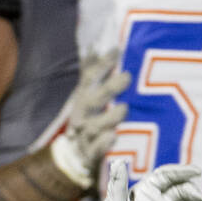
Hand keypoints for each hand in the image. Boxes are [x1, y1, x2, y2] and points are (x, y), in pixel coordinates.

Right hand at [36, 51, 130, 188]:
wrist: (73, 156)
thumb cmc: (87, 118)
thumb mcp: (87, 94)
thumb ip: (91, 71)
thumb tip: (95, 44)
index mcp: (82, 98)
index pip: (90, 79)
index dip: (102, 65)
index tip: (117, 50)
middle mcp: (81, 116)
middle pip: (92, 100)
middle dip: (108, 89)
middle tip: (127, 77)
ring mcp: (84, 136)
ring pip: (94, 126)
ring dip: (109, 117)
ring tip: (124, 108)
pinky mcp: (90, 155)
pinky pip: (95, 150)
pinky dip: (103, 144)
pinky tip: (113, 136)